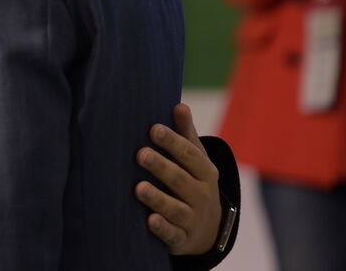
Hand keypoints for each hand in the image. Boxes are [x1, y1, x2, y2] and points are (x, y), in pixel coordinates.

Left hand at [135, 103, 221, 254]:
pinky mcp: (182, 239)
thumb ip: (185, 134)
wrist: (207, 228)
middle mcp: (202, 196)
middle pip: (181, 180)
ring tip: (138, 188)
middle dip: (161, 167)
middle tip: (140, 154)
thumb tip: (180, 105)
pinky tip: (148, 220)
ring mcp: (193, 219)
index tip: (154, 129)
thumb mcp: (195, 160)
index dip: (173, 142)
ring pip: (176, 208)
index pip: (190, 156)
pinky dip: (162, 228)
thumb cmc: (193, 182)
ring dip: (158, 198)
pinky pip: (173, 235)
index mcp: (206, 173)